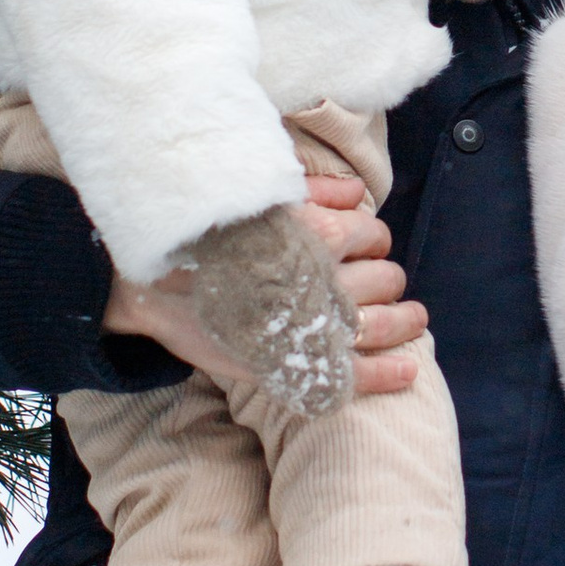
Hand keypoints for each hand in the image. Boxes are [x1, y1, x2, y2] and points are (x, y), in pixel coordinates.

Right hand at [102, 174, 426, 393]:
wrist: (151, 287)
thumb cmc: (206, 239)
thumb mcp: (259, 202)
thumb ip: (312, 191)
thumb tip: (356, 192)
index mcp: (319, 233)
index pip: (371, 232)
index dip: (372, 237)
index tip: (362, 245)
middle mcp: (326, 278)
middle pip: (384, 276)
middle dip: (386, 277)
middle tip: (378, 282)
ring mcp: (316, 325)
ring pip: (384, 321)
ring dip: (405, 320)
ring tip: (413, 319)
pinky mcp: (297, 364)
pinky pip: (358, 373)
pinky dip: (389, 374)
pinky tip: (410, 371)